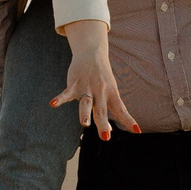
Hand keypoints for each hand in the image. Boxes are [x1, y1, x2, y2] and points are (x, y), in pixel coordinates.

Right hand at [50, 20, 137, 139]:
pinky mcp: (74, 84)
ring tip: (84, 124)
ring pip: (86, 103)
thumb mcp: (109, 92)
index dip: (129, 120)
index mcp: (111, 94)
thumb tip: (109, 130)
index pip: (121, 110)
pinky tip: (53, 104)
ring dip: (84, 113)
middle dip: (103, 124)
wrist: (92, 52)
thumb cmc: (102, 77)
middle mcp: (100, 92)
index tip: (138, 131)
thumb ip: (107, 112)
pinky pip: (66, 93)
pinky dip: (60, 99)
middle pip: (101, 110)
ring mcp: (87, 88)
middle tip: (105, 137)